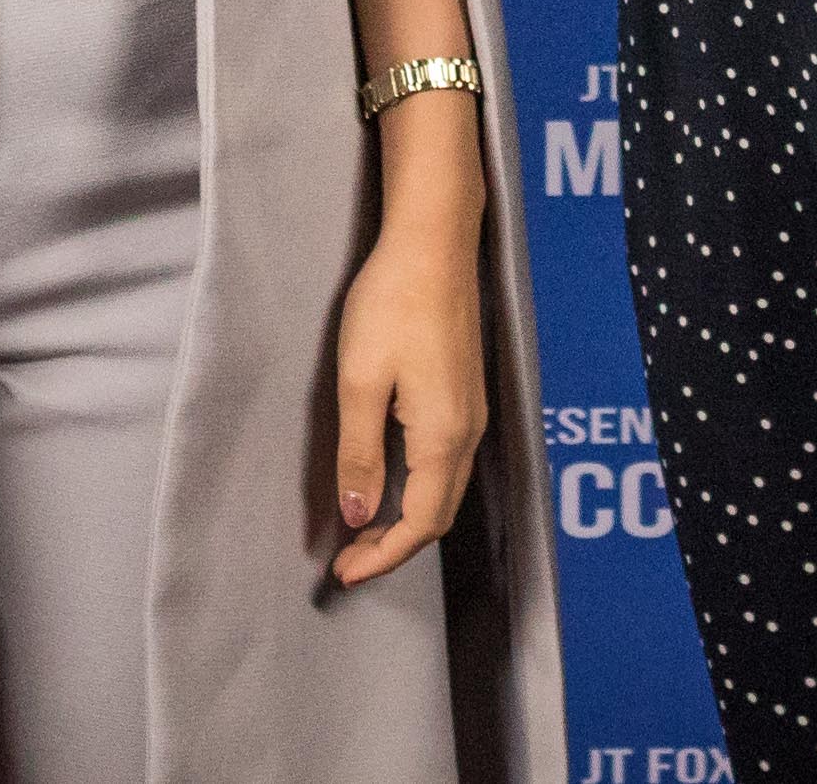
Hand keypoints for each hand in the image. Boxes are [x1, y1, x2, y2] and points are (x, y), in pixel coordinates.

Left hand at [326, 216, 486, 585]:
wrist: (435, 243)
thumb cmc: (393, 303)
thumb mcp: (360, 381)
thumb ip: (360, 455)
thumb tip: (359, 516)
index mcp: (443, 436)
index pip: (420, 522)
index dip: (383, 556)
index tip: (344, 573)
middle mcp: (468, 432)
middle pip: (438, 514)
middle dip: (395, 546)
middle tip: (349, 561)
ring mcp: (472, 413)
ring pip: (444, 489)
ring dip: (406, 519)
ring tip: (363, 530)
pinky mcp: (465, 394)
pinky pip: (446, 463)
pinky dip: (417, 488)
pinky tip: (388, 482)